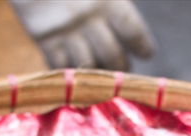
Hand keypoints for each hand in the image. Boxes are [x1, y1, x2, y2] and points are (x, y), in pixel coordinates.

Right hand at [10, 0, 155, 70]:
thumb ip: (118, 6)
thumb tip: (136, 31)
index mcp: (108, 1)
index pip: (134, 32)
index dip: (143, 47)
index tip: (145, 53)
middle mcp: (89, 18)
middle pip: (113, 56)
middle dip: (121, 66)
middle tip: (121, 66)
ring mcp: (66, 30)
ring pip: (89, 66)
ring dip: (97, 74)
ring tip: (101, 71)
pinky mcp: (44, 39)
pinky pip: (62, 67)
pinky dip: (70, 72)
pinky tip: (76, 69)